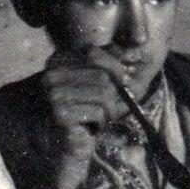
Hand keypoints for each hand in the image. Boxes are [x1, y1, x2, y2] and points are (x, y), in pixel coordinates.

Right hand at [35, 47, 129, 188]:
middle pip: (102, 75)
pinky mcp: (60, 116)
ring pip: (103, 93)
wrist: (68, 142)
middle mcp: (51, 75)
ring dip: (109, 109)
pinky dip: (101, 121)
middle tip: (113, 105)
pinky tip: (90, 126)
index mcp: (57, 60)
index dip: (115, 67)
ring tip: (100, 116)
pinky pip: (98, 112)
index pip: (93, 53)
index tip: (125, 79)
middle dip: (115, 92)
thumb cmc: (87, 108)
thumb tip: (138, 46)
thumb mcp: (101, 77)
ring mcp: (53, 96)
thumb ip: (114, 58)